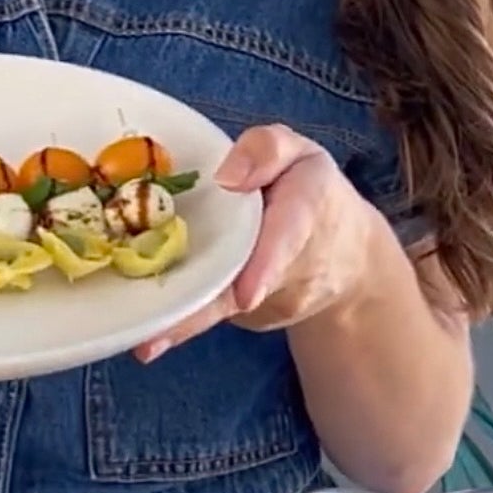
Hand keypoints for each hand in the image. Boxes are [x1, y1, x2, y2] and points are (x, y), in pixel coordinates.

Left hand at [134, 123, 377, 361]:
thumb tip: (225, 176)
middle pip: (244, 283)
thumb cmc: (311, 190)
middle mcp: (290, 262)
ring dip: (186, 325)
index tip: (246, 297)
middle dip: (205, 307)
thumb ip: (266, 150)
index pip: (288, 234)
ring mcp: (271, 297)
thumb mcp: (299, 153)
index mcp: (304, 206)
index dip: (265, 265)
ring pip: (225, 306)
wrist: (347, 256)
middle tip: (162, 328)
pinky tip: (149, 340)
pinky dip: (184, 325)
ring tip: (145, 342)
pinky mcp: (252, 313)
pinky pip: (218, 312)